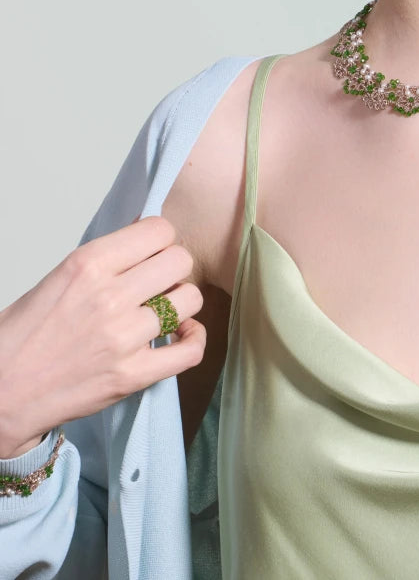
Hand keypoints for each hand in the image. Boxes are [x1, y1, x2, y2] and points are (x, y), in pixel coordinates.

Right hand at [0, 216, 204, 459]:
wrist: (0, 393)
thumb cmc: (22, 336)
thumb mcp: (59, 277)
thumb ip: (105, 259)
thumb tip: (145, 238)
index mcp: (87, 265)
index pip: (158, 230)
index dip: (160, 239)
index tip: (152, 251)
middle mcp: (109, 297)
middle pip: (180, 260)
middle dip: (173, 267)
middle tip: (158, 281)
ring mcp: (124, 338)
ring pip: (190, 299)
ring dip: (181, 302)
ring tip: (163, 308)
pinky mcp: (133, 375)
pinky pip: (191, 350)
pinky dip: (193, 339)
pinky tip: (180, 334)